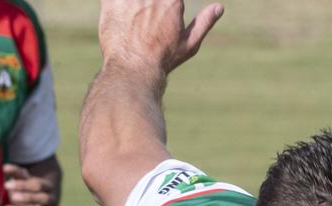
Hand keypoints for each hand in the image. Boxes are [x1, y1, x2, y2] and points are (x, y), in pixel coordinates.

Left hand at [3, 164, 57, 205]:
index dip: (23, 185)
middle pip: (43, 199)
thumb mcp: (25, 178)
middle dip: (27, 198)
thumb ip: (15, 172)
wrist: (43, 200)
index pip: (38, 185)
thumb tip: (5, 167)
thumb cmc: (30, 187)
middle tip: (12, 197)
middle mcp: (51, 201)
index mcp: (48, 187)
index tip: (6, 185)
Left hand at [98, 0, 223, 74]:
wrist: (133, 72)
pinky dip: (114, 4)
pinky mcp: (111, 1)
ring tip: (134, 21)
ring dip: (134, 6)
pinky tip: (120, 16)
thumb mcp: (188, 45)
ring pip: (133, 0)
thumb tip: (219, 8)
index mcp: (173, 0)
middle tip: (144, 22)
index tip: (158, 18)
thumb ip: (204, 23)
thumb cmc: (163, 61)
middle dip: (146, 7)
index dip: (164, 7)